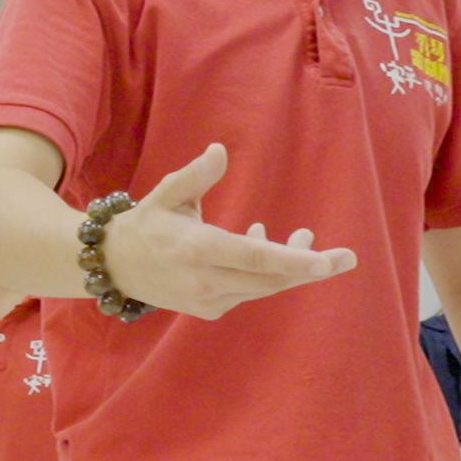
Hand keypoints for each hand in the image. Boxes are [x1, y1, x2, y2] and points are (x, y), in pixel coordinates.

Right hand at [99, 144, 356, 320]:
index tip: (329, 261)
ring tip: (308, 237)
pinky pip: (250, 291)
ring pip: (264, 287)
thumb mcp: (167, 194)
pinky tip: (264, 242)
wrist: (113, 267)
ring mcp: (208, 300)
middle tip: (347, 257)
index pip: (257, 259)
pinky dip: (266, 272)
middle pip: (271, 279)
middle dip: (312, 268)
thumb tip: (220, 150)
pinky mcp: (209, 310)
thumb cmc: (145, 224)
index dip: (296, 260)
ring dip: (290, 265)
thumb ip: (196, 175)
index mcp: (198, 250)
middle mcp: (206, 281)